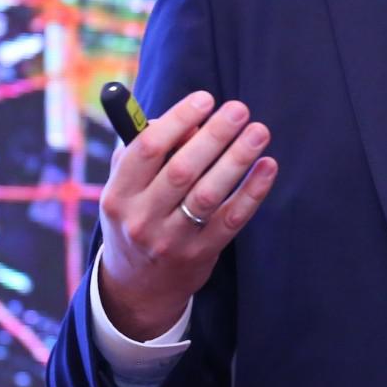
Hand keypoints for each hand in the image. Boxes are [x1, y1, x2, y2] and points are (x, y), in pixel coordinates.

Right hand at [97, 91, 278, 340]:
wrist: (138, 288)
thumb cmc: (136, 217)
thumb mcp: (128, 187)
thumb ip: (149, 150)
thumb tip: (190, 119)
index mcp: (118, 194)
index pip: (147, 149)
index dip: (177, 120)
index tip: (205, 99)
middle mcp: (141, 218)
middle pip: (182, 170)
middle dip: (214, 136)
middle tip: (240, 109)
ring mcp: (171, 240)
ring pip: (209, 194)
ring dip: (237, 159)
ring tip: (258, 132)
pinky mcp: (200, 255)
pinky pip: (231, 219)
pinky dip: (252, 192)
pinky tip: (267, 166)